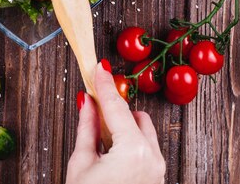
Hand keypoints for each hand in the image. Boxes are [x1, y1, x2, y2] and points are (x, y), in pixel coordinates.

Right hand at [66, 63, 165, 183]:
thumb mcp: (81, 164)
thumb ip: (87, 128)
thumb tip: (87, 103)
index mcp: (133, 151)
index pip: (116, 108)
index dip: (104, 85)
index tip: (98, 67)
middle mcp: (152, 158)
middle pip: (133, 116)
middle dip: (113, 109)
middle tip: (91, 104)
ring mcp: (158, 170)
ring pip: (142, 131)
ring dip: (122, 127)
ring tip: (98, 136)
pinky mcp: (156, 178)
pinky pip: (146, 148)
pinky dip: (129, 142)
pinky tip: (109, 150)